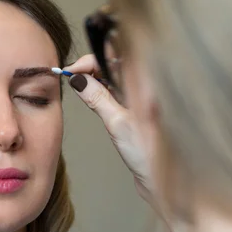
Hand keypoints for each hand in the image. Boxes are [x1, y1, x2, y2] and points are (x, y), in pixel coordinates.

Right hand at [64, 55, 152, 202]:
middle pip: (115, 61)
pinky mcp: (135, 105)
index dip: (94, 57)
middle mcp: (145, 85)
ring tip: (78, 84)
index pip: (118, 54)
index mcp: (146, 84)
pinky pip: (115, 87)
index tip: (74, 70)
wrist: (159, 177)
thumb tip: (78, 79)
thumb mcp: (117, 123)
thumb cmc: (147, 154)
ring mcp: (140, 95)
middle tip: (72, 77)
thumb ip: (97, 98)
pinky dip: (101, 87)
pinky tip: (90, 93)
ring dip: (95, 75)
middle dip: (91, 65)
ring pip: (113, 73)